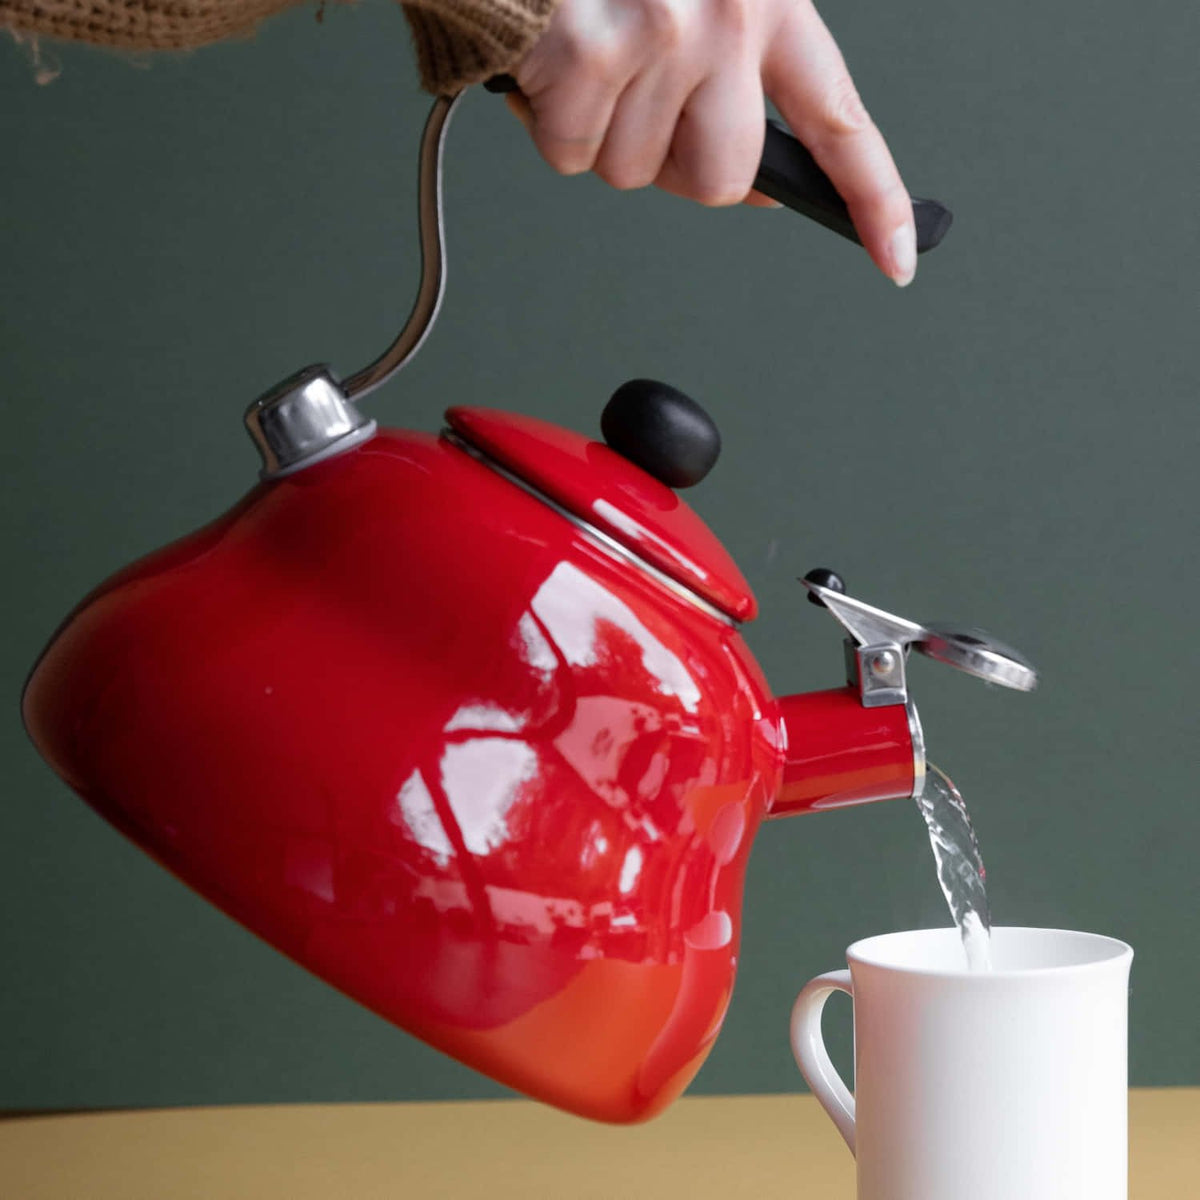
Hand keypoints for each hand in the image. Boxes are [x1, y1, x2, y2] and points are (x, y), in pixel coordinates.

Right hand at [506, 0, 917, 285]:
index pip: (839, 120)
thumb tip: (755, 190)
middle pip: (719, 181)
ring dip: (602, 136)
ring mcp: (660, 35)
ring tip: (590, 61)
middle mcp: (728, 16)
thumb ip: (738, 86)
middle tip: (639, 105)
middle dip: (673, 165)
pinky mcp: (590, 54)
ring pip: (634, 174)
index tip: (898, 260)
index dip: (873, 199)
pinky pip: (571, 154)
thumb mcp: (701, 2)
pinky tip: (550, 66)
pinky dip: (550, 124)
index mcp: (771, 1)